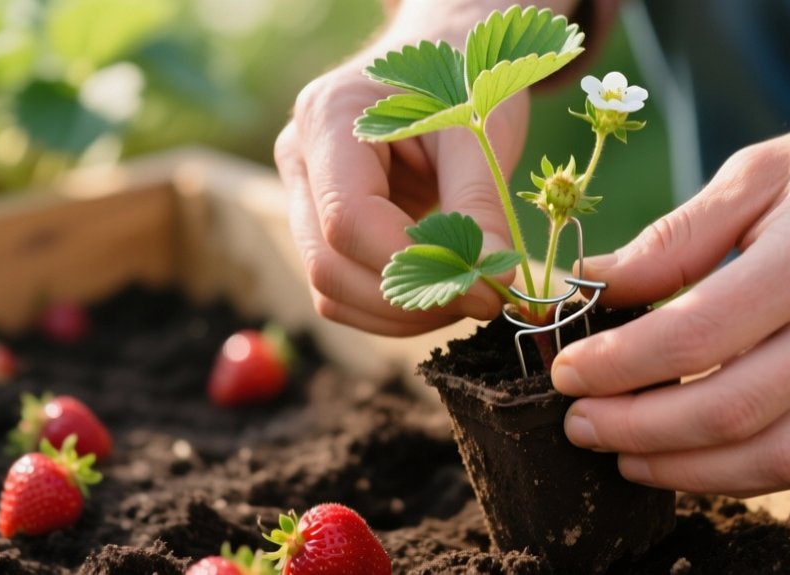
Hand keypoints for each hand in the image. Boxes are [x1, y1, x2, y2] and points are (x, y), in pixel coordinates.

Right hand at [275, 18, 527, 335]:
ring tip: (465, 296)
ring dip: (400, 314)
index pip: (349, 221)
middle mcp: (298, 159)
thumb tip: (490, 284)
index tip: (484, 287)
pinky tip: (440, 291)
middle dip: (408, 300)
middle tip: (480, 299)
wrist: (443, 54)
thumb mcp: (480, 130)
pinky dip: (391, 309)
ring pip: (329, 290)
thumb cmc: (462, 79)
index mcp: (327, 118)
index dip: (416, 267)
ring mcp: (302, 195)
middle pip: (328, 266)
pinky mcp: (321, 226)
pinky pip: (342, 290)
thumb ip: (479, 206)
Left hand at [552, 52, 789, 495]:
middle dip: (635, 429)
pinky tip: (684, 460)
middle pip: (727, 410)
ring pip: (769, 457)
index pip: (695, 334)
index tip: (569, 370)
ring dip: (681, 469)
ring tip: (620, 453)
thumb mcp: (756, 173)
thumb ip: (673, 238)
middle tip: (579, 423)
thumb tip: (593, 282)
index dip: (618, 364)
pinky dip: (735, 475)